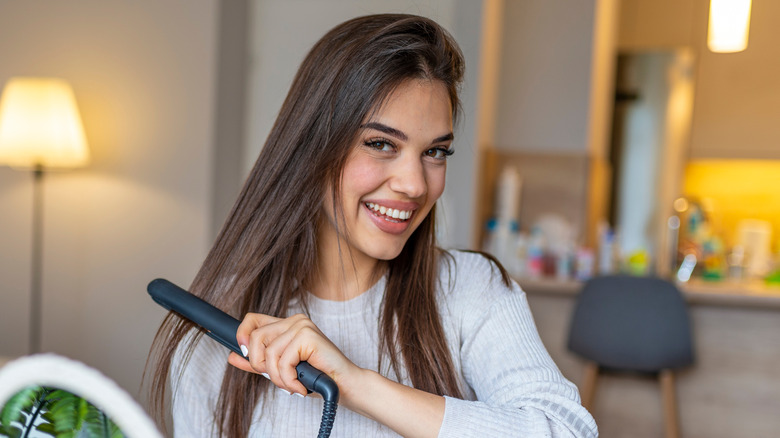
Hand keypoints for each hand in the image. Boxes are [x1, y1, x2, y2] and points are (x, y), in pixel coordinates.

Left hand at [228, 313, 355, 396]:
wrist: (343, 386)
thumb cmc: (316, 377)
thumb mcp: (280, 370)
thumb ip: (258, 362)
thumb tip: (232, 356)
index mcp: (287, 325)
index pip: (253, 319)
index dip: (242, 334)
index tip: (242, 354)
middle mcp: (294, 320)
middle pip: (255, 337)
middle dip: (261, 365)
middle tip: (279, 378)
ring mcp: (301, 326)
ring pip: (269, 353)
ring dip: (278, 378)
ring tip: (293, 385)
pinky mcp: (307, 335)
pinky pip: (283, 362)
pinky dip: (289, 380)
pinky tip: (301, 386)